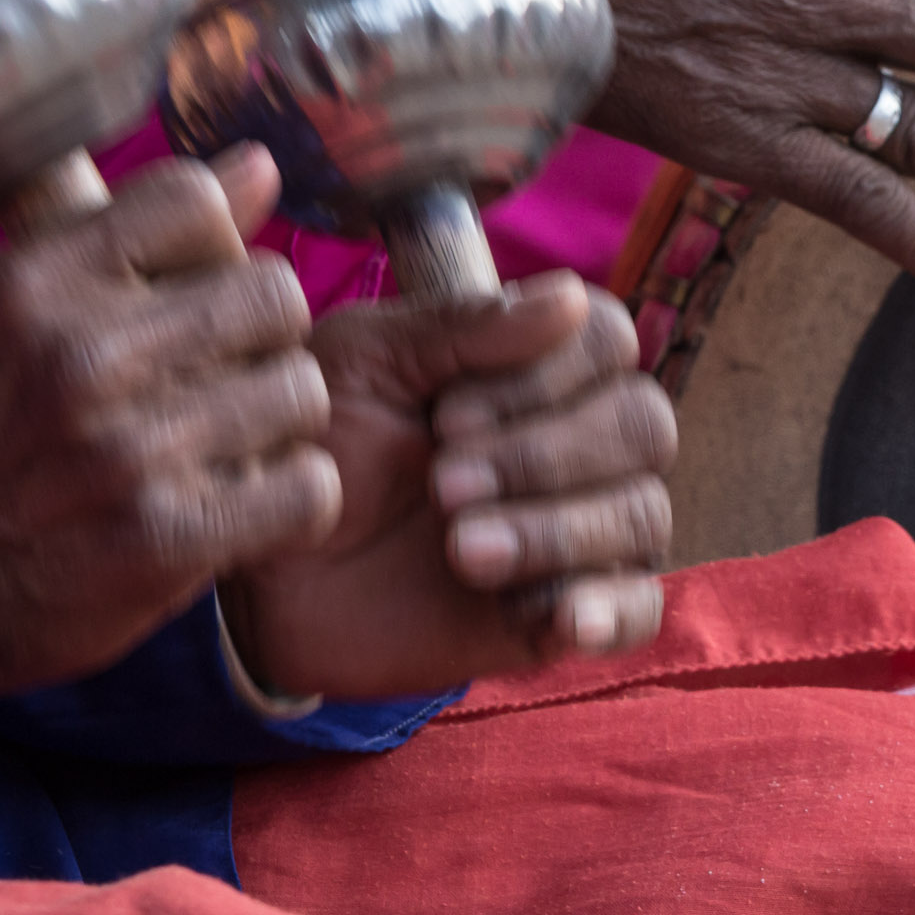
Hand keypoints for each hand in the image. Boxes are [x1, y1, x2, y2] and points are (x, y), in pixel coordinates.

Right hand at [0, 146, 339, 695]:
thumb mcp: (17, 305)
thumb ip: (134, 224)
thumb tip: (260, 164)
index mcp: (36, 281)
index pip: (199, 202)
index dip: (214, 249)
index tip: (188, 295)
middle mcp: (81, 356)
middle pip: (275, 295)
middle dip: (260, 339)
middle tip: (219, 380)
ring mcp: (128, 452)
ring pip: (303, 391)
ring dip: (278, 426)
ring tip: (225, 447)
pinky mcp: (168, 542)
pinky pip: (310, 489)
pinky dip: (291, 502)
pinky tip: (245, 506)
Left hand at [221, 274, 672, 699]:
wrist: (270, 568)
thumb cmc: (317, 444)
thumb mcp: (364, 362)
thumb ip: (460, 325)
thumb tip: (571, 299)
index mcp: (534, 365)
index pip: (610, 342)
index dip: (545, 377)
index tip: (445, 414)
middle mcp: (576, 440)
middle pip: (644, 426)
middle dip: (545, 456)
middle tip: (442, 485)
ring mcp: (578, 527)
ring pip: (642, 515)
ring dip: (556, 531)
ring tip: (462, 551)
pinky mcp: (562, 612)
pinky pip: (637, 610)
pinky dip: (607, 610)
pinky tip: (556, 615)